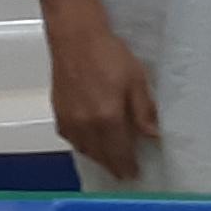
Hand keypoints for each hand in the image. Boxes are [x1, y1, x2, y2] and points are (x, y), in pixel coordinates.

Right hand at [44, 0, 157, 180]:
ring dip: (97, 158)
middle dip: (113, 166)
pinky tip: (89, 141)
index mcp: (108, 119)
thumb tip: (152, 135)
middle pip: (101, 157)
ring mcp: (69, 120)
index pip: (120, 154)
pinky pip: (71, 138)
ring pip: (84, 150)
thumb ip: (144, 111)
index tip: (135, 175)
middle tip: (124, 172)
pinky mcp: (58, 112)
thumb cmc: (108, 52)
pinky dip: (82, 145)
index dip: (128, 167)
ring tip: (108, 159)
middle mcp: (86, 125)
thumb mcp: (136, 80)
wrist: (75, 36)